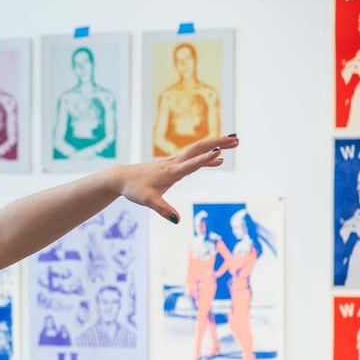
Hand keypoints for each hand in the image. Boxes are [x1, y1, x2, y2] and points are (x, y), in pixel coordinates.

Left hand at [109, 135, 238, 223]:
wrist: (121, 178)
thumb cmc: (134, 189)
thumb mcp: (148, 202)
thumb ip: (163, 210)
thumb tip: (177, 220)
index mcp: (171, 171)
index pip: (192, 164)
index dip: (205, 159)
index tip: (221, 152)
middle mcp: (174, 163)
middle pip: (199, 149)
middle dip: (218, 143)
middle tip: (237, 139)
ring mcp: (174, 162)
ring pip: (198, 149)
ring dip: (216, 144)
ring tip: (235, 142)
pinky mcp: (172, 164)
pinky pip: (193, 157)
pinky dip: (207, 157)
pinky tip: (219, 160)